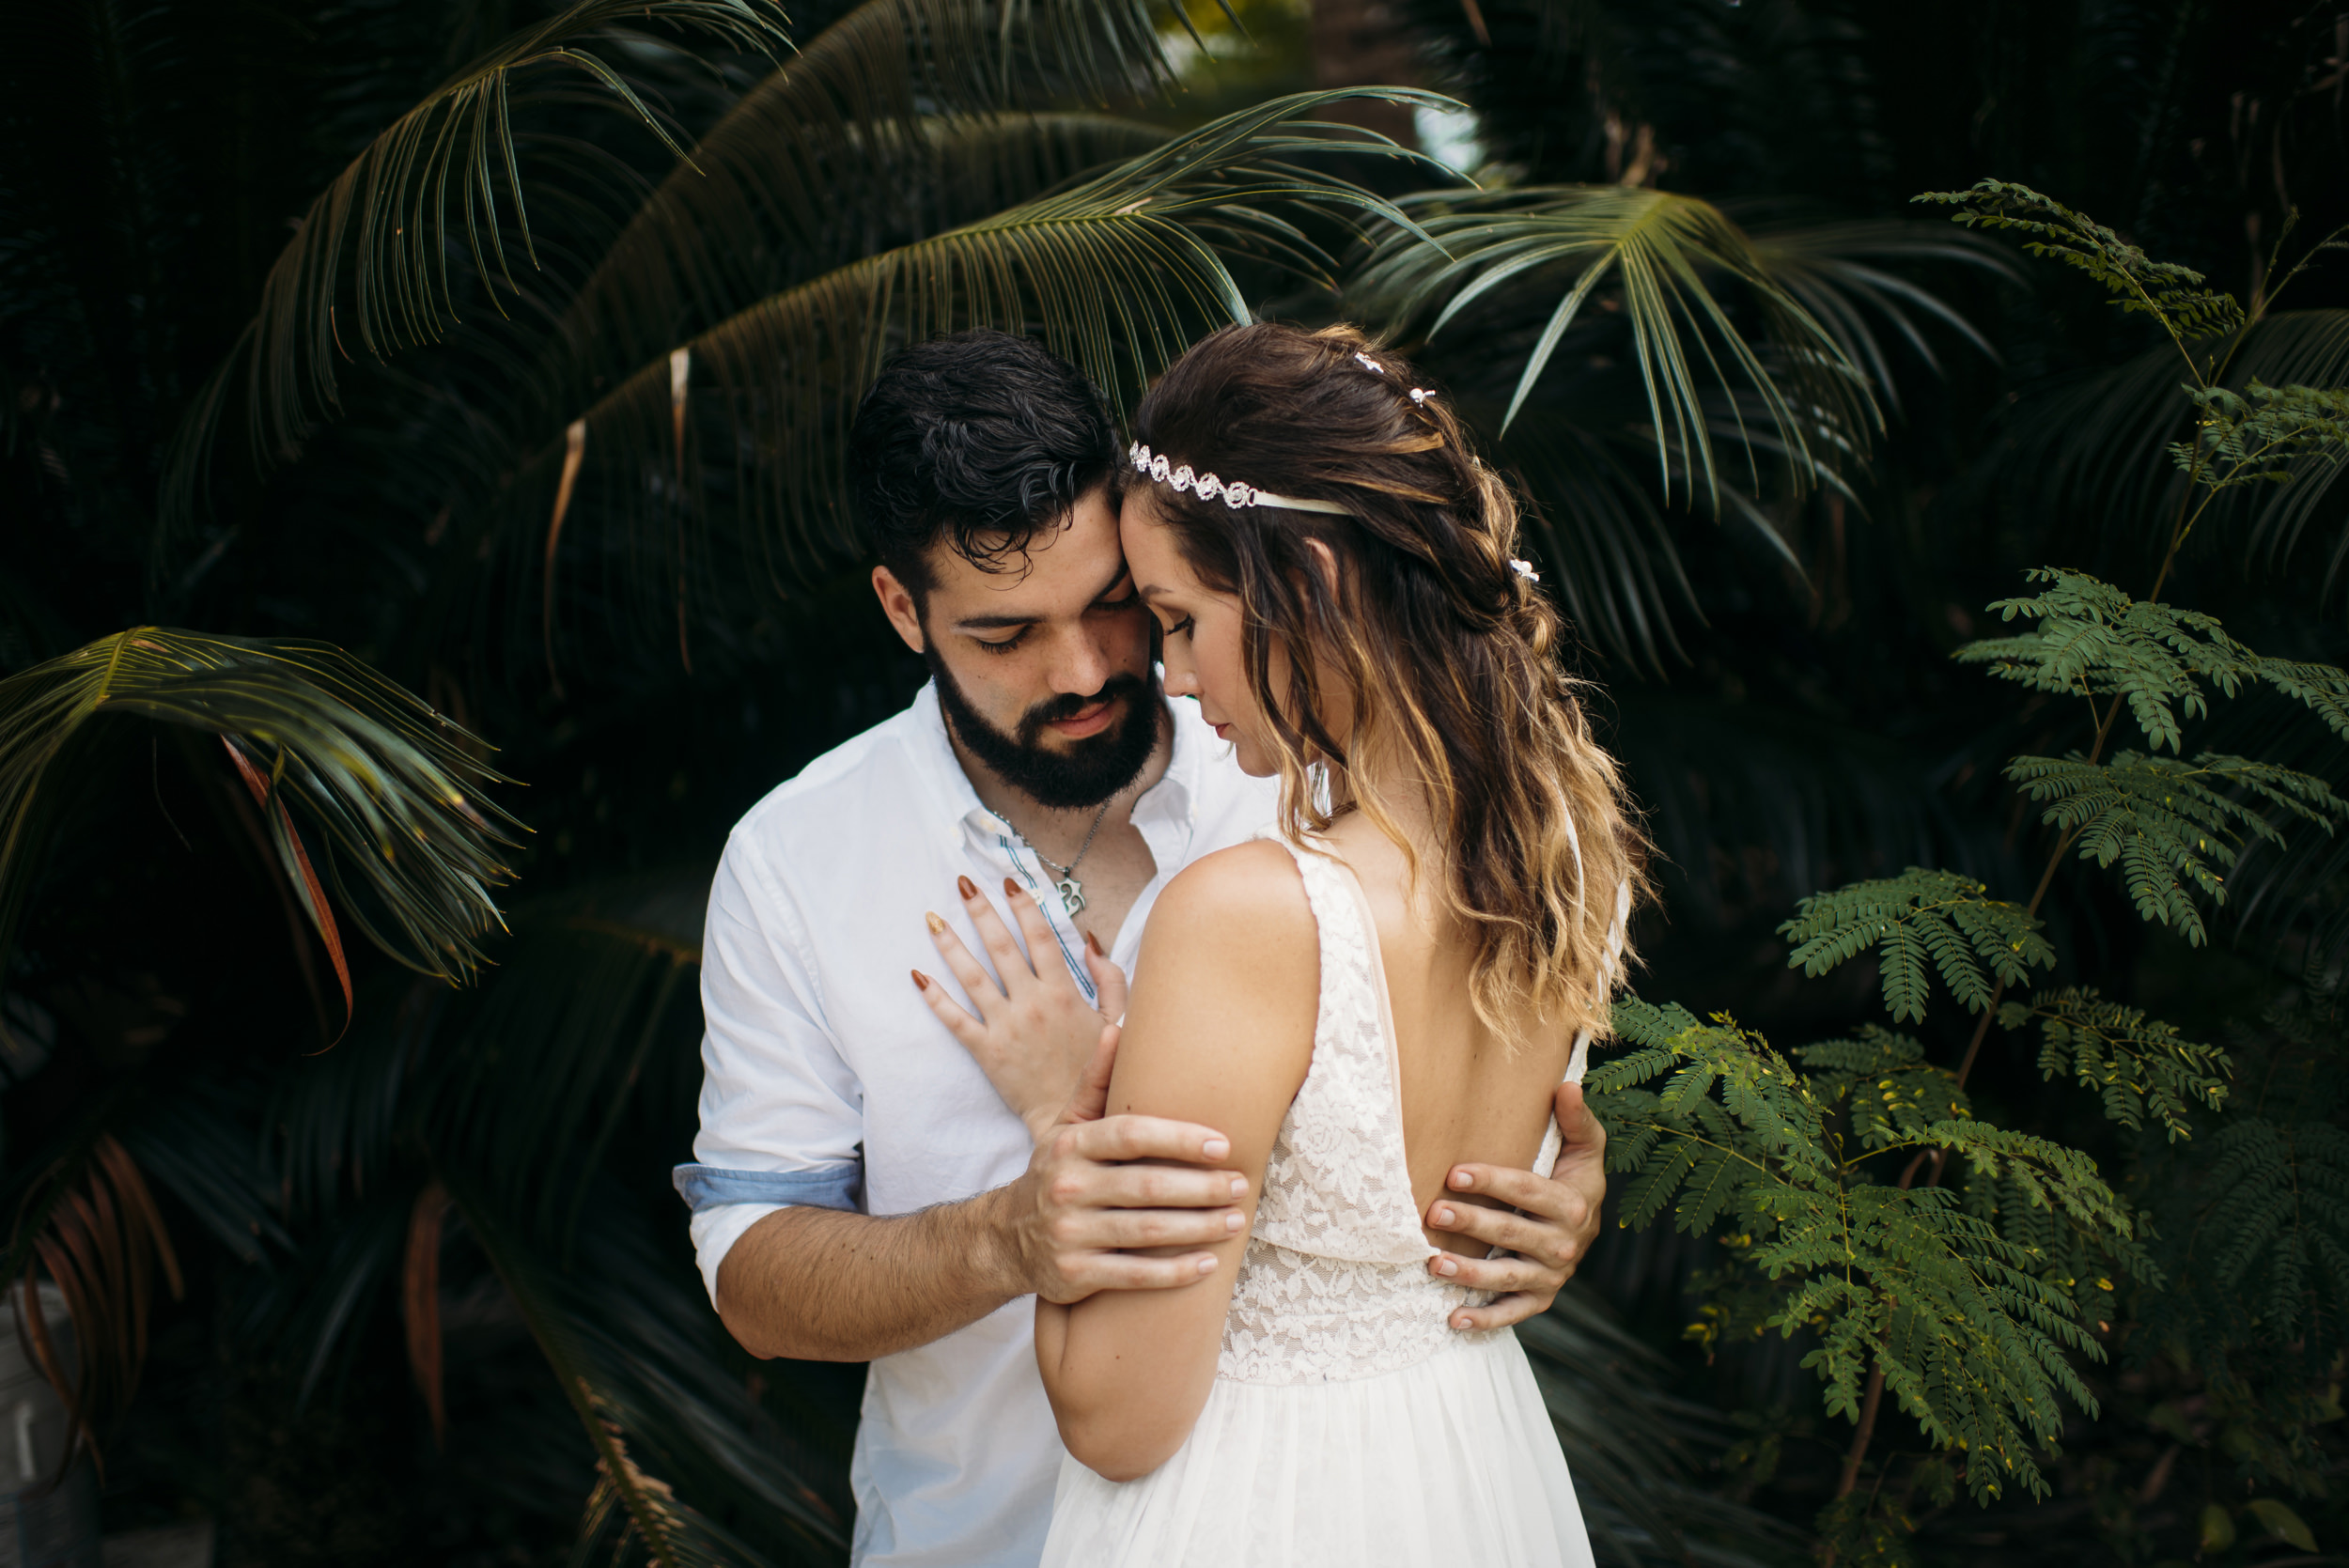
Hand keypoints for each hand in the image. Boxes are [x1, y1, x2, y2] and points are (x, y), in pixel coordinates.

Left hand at [913, 875, 1128, 1139]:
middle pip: (1001, 947)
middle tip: (962, 883)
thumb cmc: (1099, 1068)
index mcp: (1064, 992)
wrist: (1074, 1118)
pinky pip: (955, 1020)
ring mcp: (1006, 1026)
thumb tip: (1089, 939)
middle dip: (981, 911)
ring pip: (972, 977)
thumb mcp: (1118, 1019)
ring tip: (933, 918)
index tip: (1009, 880)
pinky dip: (935, 998)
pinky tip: (918, 976)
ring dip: (950, 945)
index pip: (1041, 937)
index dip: (1024, 906)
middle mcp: (1032, 1003)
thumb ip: (1109, 977)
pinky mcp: (987, 1051)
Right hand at [986, 1033, 1247, 1303]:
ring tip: (1235, 1221)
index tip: (1224, 1144)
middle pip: (1146, 1187)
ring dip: (1198, 1228)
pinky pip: (1134, 1275)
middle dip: (1201, 1188)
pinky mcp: (1075, 1274)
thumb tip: (1118, 1027)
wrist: (1006, 1238)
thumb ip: (1096, 1082)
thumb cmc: (1057, 1171)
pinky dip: (1174, 1272)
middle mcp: (1067, 1187)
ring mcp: (1070, 1233)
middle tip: (1241, 1185)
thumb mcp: (1067, 1126)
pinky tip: (1208, 1264)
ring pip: (1146, 1232)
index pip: (1132, 1135)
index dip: (1180, 1139)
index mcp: (1072, 1144)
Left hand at [1425, 1079, 1607, 1330]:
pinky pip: (1513, 1312)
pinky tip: (1454, 1318)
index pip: (1527, 1190)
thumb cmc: (1574, 1176)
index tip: (1455, 1173)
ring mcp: (1552, 1275)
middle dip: (1472, 1224)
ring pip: (1507, 1276)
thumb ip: (1576, 1120)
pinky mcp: (1540, 1298)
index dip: (1492, 1181)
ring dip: (1470, 1274)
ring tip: (1433, 1264)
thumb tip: (1566, 1084)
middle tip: (1433, 1213)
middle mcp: (1564, 1244)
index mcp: (1572, 1204)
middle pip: (1512, 1233)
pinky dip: (1485, 1320)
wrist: (1588, 1224)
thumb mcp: (1584, 1147)